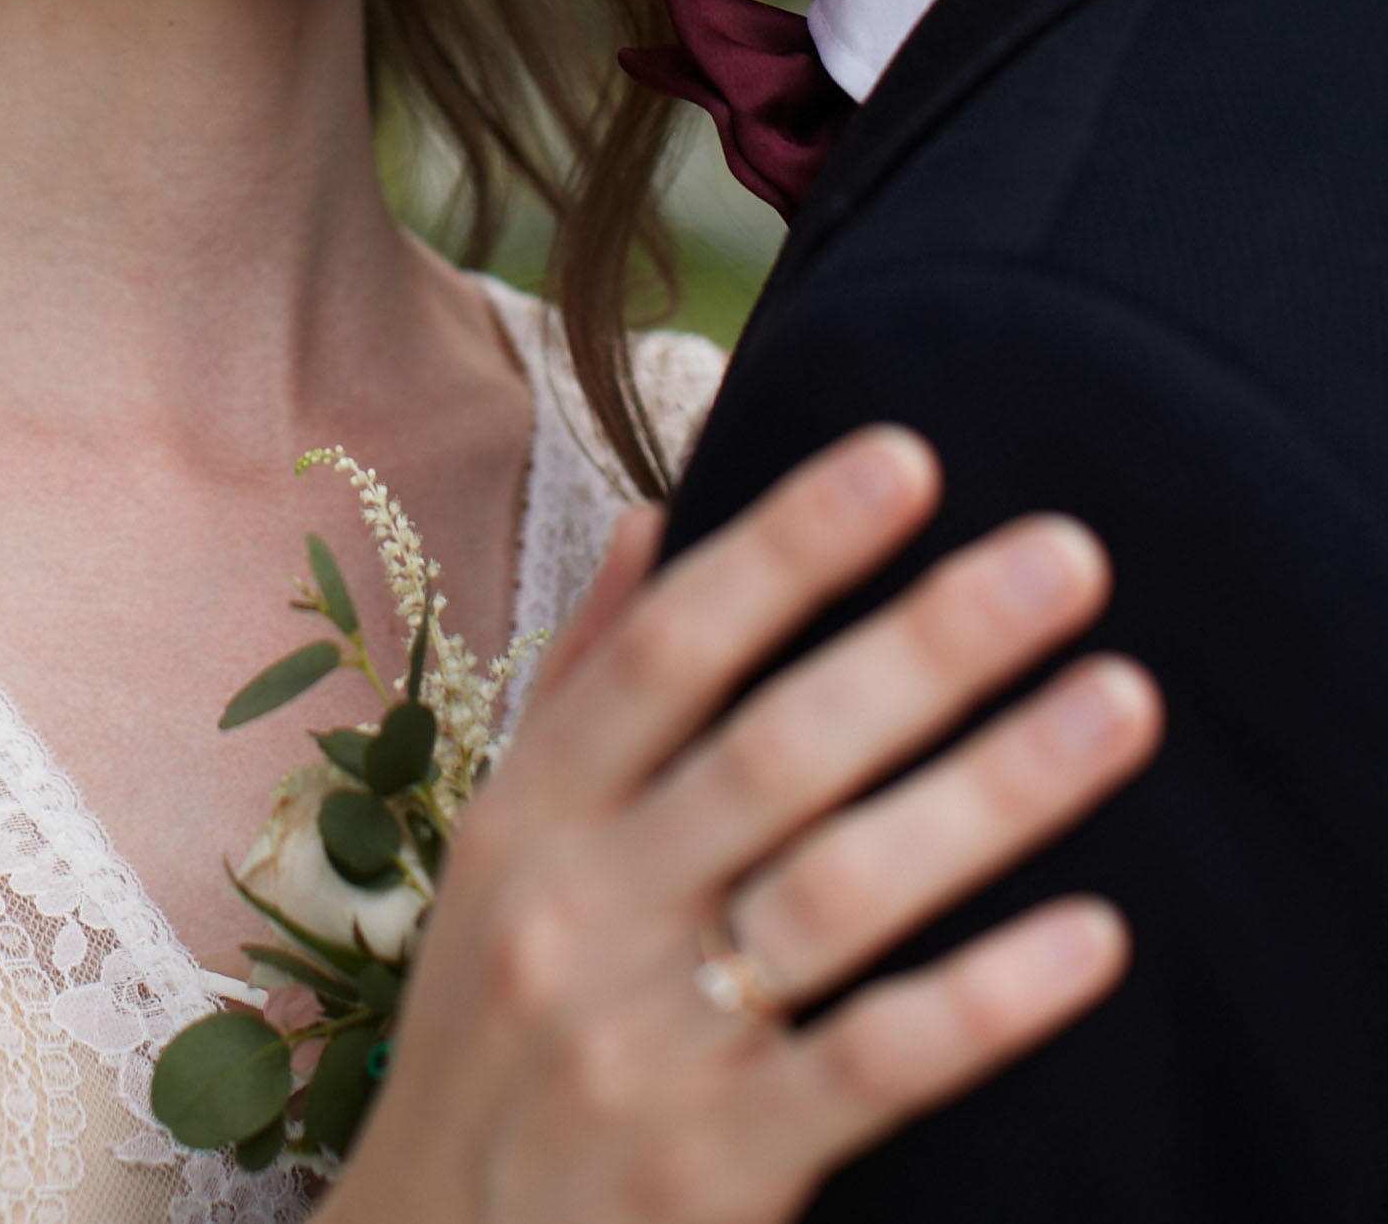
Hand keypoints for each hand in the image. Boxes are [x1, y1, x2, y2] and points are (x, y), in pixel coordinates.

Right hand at [325, 425, 1159, 1223]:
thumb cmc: (490, 1042)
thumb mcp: (499, 856)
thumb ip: (582, 687)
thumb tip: (651, 521)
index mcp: (534, 816)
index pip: (671, 648)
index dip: (788, 547)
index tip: (909, 457)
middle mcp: (579, 912)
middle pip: (776, 747)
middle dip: (928, 640)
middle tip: (1069, 557)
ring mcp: (642, 1045)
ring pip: (838, 890)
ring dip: (990, 789)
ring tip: (1118, 703)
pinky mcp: (710, 1174)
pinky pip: (870, 1066)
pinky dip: (984, 999)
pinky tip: (1092, 936)